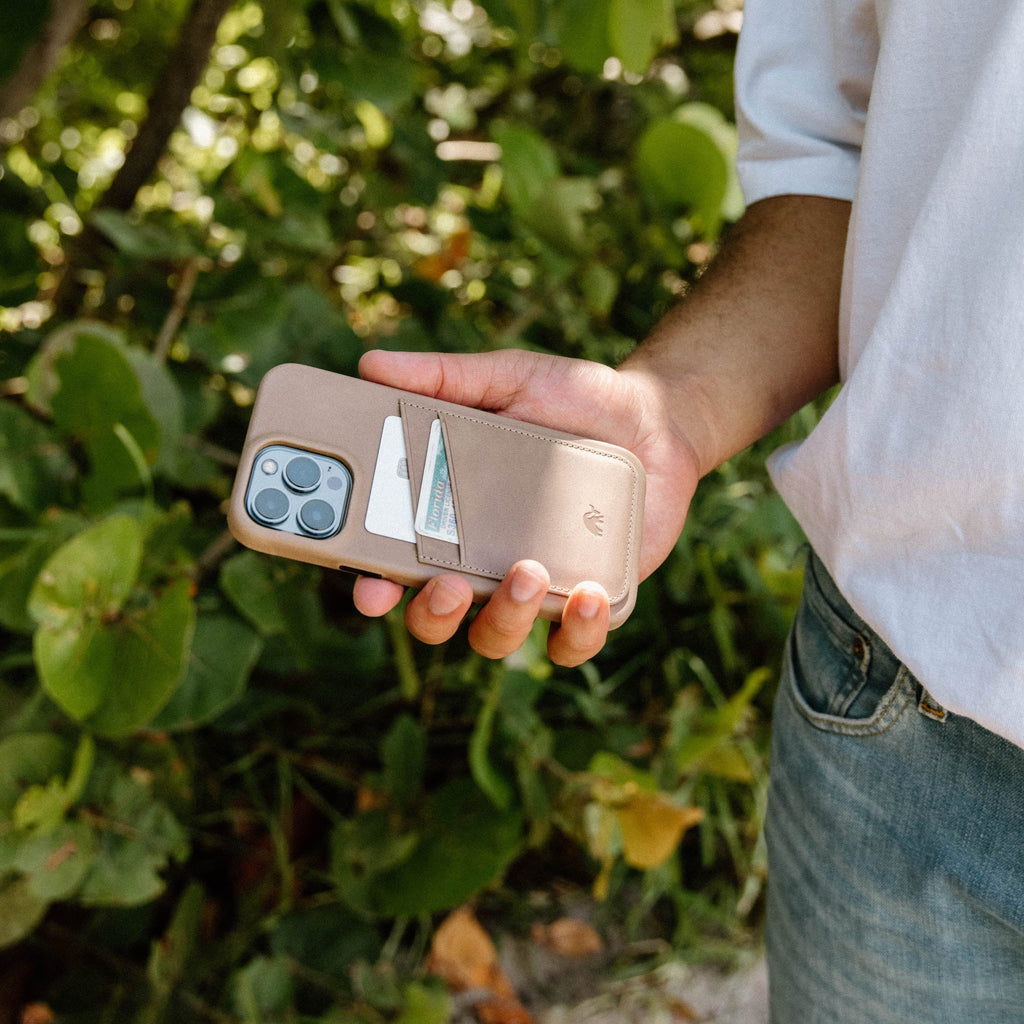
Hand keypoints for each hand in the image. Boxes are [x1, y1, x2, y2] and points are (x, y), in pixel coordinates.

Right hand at [352, 348, 700, 664]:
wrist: (653, 420)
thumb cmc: (569, 401)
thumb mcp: (508, 380)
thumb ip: (445, 379)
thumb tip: (371, 365)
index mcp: (449, 518)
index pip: (395, 564)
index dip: (374, 585)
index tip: (371, 586)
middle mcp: (482, 562)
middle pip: (434, 618)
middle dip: (432, 614)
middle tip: (450, 583)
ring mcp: (534, 588)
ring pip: (496, 637)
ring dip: (505, 619)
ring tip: (529, 571)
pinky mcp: (587, 601)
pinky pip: (573, 643)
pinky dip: (577, 633)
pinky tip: (588, 596)